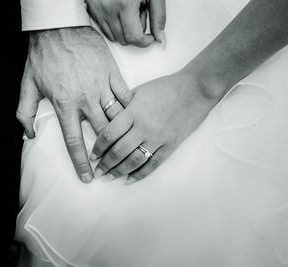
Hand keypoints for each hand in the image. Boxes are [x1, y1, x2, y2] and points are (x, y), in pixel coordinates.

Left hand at [16, 27, 131, 182]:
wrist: (61, 28)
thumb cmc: (44, 56)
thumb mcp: (28, 84)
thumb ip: (24, 112)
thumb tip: (28, 134)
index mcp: (64, 104)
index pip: (74, 140)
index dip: (81, 162)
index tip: (87, 176)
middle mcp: (85, 98)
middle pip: (101, 132)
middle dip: (107, 151)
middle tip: (109, 163)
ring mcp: (101, 85)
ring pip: (116, 116)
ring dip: (120, 132)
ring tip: (122, 142)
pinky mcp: (112, 73)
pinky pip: (125, 95)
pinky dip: (128, 107)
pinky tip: (130, 116)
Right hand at [86, 0, 165, 46]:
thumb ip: (157, 16)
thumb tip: (159, 37)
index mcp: (125, 4)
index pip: (134, 37)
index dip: (145, 41)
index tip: (150, 37)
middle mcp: (108, 9)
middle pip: (124, 39)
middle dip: (135, 31)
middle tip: (140, 12)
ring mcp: (98, 9)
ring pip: (113, 36)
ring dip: (124, 29)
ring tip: (129, 10)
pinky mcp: (92, 8)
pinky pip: (103, 28)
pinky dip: (114, 25)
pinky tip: (120, 10)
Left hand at [90, 69, 222, 182]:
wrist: (195, 89)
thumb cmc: (166, 87)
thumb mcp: (139, 91)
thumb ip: (123, 105)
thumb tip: (108, 118)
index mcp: (133, 112)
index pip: (109, 134)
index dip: (98, 147)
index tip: (92, 155)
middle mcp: (143, 127)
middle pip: (119, 151)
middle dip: (105, 164)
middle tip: (98, 172)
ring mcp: (158, 138)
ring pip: (134, 161)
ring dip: (119, 171)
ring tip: (109, 177)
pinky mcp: (170, 146)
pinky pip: (153, 164)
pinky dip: (139, 174)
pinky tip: (129, 179)